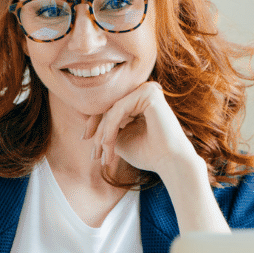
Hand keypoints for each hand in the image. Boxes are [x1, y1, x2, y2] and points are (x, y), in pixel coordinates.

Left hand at [83, 81, 200, 178]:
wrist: (170, 162)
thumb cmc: (147, 154)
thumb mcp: (119, 139)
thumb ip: (106, 128)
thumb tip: (86, 118)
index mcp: (140, 101)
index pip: (110, 107)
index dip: (94, 123)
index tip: (84, 140)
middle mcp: (144, 92)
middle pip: (109, 107)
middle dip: (97, 130)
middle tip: (92, 153)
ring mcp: (147, 90)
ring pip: (112, 110)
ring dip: (103, 134)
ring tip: (102, 155)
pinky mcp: (149, 93)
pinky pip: (118, 110)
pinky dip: (110, 129)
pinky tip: (107, 144)